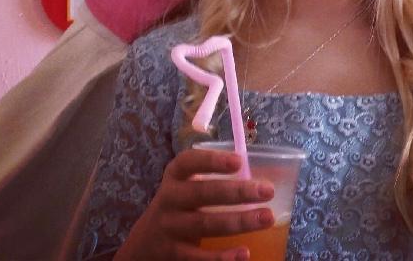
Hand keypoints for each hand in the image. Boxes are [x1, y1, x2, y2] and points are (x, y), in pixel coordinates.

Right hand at [115, 148, 274, 260]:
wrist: (144, 243)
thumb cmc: (180, 205)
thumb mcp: (186, 184)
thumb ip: (213, 177)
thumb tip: (259, 173)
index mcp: (175, 176)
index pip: (189, 162)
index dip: (213, 160)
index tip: (239, 161)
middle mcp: (169, 199)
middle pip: (203, 193)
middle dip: (237, 191)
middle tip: (268, 190)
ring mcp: (170, 228)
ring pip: (206, 224)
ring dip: (239, 221)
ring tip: (267, 218)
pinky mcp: (173, 255)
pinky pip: (198, 257)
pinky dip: (221, 257)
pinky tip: (244, 254)